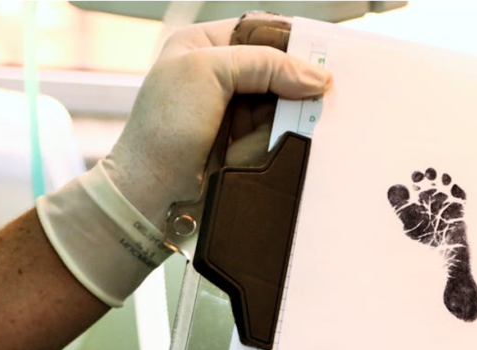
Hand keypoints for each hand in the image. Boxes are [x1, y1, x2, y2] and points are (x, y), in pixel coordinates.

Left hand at [37, 18, 330, 306]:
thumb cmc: (163, 127)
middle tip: (317, 94)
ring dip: (283, 118)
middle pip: (278, 70)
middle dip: (293, 85)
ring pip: (283, 104)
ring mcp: (233, 110)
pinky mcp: (244, 141)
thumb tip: (316, 77)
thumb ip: (264, 64)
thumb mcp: (208, 72)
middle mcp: (220, 74)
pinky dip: (276, 140)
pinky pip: (278, 133)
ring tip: (269, 129)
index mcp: (204, 44)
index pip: (261, 31)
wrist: (153, 191)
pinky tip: (260, 148)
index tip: (322, 56)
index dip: (291, 42)